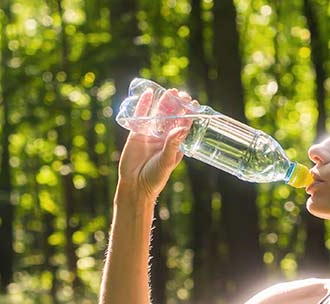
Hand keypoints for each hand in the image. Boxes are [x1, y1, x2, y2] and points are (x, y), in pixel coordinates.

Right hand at [115, 88, 199, 204]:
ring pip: (158, 115)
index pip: (184, 126)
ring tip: (170, 91)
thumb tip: (182, 128)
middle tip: (182, 94)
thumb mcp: (166, 161)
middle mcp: (164, 138)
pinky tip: (148, 94)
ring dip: (164, 103)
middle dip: (177, 105)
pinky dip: (144, 105)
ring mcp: (150, 135)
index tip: (194, 103)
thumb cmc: (155, 178)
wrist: (135, 185)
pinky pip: (141, 117)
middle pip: (172, 117)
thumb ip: (172, 144)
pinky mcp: (137, 134)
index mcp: (175, 145)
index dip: (189, 114)